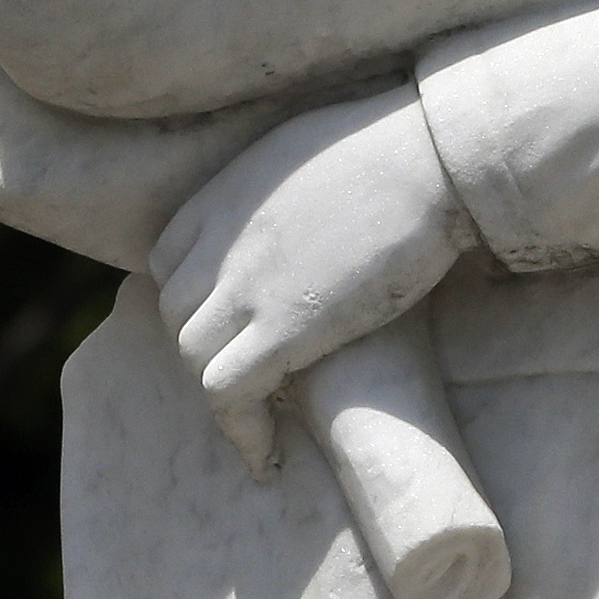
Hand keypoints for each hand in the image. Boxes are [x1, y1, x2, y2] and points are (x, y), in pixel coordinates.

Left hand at [149, 86, 476, 473]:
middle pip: (176, 314)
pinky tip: (270, 455)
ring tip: (265, 414)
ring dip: (223, 391)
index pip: (168, 263)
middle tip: (258, 370)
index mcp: (221, 195)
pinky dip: (241, 431)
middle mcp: (219, 241)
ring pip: (190, 357)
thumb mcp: (301, 148)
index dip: (195, 300)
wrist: (430, 154)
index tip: (230, 323)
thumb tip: (297, 205)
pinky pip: (227, 393)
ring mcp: (247, 285)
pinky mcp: (286, 326)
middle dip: (209, 347)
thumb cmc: (392, 143)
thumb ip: (275, 185)